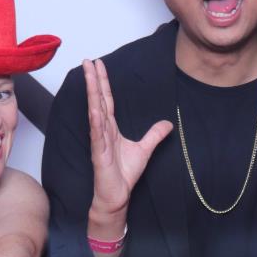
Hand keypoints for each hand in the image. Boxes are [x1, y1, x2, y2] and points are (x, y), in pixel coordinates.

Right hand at [84, 57, 172, 223]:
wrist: (117, 195)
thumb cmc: (124, 175)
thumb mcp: (145, 150)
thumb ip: (154, 135)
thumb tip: (168, 123)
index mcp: (110, 128)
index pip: (106, 100)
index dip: (103, 82)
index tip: (99, 65)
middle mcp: (102, 130)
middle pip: (98, 99)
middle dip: (93, 80)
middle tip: (88, 61)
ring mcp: (99, 140)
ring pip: (95, 111)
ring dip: (91, 92)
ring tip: (88, 74)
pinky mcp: (99, 152)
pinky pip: (97, 132)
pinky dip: (95, 119)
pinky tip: (94, 106)